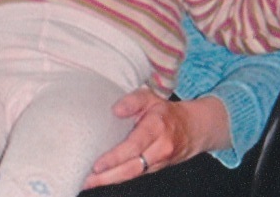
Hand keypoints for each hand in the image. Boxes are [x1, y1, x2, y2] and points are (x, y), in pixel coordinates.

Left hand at [83, 90, 229, 188]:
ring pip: (133, 175)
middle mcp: (160, 148)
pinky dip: (117, 178)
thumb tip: (116, 110)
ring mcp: (159, 162)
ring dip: (109, 180)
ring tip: (87, 182)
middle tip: (86, 180)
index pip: (134, 146)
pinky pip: (135, 175)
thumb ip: (133, 100)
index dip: (115, 158)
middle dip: (108, 177)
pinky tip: (102, 179)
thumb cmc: (166, 111)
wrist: (193, 128)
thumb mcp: (151, 97)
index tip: (97, 164)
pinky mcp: (155, 169)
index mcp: (157, 128)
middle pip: (132, 168)